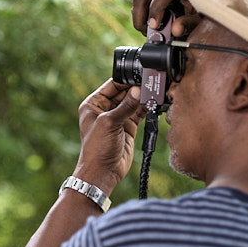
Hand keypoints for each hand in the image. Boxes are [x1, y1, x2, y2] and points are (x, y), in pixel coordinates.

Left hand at [73, 79, 146, 194]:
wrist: (103, 172)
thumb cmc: (96, 148)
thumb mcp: (109, 123)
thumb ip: (125, 106)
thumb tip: (137, 90)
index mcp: (93, 104)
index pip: (112, 85)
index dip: (125, 80)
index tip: (139, 74)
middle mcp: (105, 109)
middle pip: (124, 92)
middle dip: (136, 88)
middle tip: (150, 83)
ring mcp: (117, 118)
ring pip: (133, 102)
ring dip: (143, 98)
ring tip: (154, 92)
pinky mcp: (128, 127)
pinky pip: (139, 113)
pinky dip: (147, 108)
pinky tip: (154, 102)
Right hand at [132, 0, 200, 37]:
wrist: (206, 1)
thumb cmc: (205, 10)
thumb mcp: (201, 19)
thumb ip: (190, 24)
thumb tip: (175, 30)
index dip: (156, 9)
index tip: (153, 26)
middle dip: (140, 17)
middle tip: (146, 33)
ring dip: (140, 17)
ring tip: (149, 31)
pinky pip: (141, 1)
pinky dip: (142, 15)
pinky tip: (151, 24)